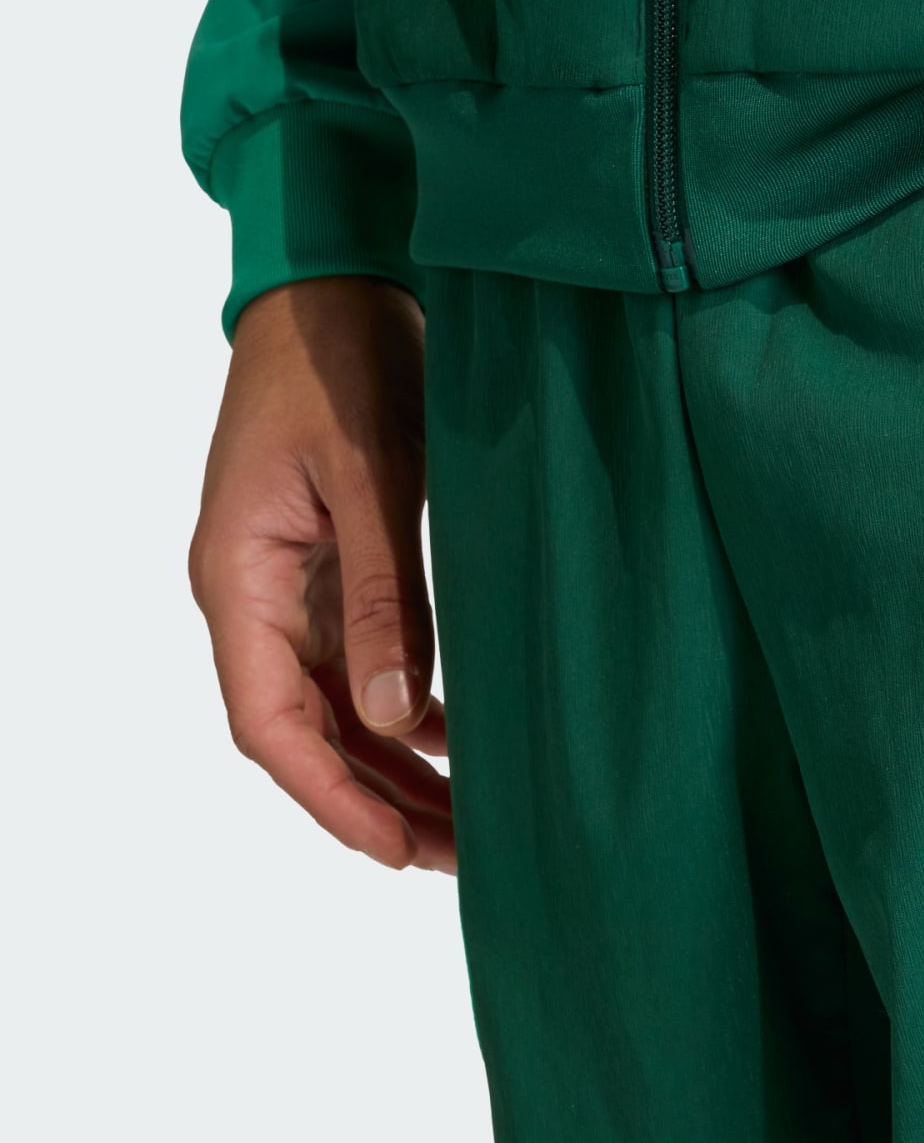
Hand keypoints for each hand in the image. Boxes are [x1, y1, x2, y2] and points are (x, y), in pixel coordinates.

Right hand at [188, 277, 452, 871]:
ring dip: (393, 768)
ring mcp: (288, 587)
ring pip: (334, 710)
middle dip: (375, 803)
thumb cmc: (343, 360)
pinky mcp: (328, 570)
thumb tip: (397, 718)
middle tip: (460, 858)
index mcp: (237, 578)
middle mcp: (251, 596)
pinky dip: (404, 713)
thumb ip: (384, 597)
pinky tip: (458, 742)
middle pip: (305, 733)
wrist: (337, 283)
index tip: (396, 852)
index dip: (332, 798)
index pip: (271, 724)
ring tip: (467, 822)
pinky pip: (356, 666)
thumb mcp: (374, 477)